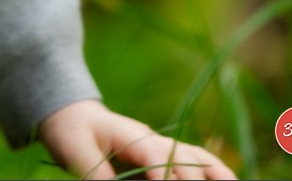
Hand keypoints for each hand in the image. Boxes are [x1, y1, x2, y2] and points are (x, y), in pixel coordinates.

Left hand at [38, 100, 237, 179]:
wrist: (76, 116)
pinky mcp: (168, 156)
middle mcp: (154, 139)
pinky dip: (216, 172)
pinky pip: (199, 163)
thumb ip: (95, 173)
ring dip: (217, 174)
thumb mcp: (76, 152)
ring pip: (198, 158)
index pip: (153, 152)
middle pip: (182, 156)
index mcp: (130, 135)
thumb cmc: (74, 133)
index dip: (164, 170)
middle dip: (193, 178)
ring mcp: (164, 146)